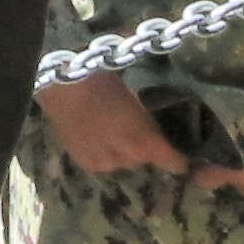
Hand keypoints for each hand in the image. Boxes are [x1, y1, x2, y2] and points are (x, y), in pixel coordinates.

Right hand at [34, 75, 191, 176]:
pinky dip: (101, 152)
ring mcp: (106, 163)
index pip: (175, 164)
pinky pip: (102, 161)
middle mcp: (130, 158)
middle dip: (142, 147)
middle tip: (133, 127)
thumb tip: (167, 121)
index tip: (182, 154)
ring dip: (120, 150)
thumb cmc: (103, 80)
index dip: (179, 158)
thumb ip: (151, 117)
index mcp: (147, 142)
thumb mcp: (137, 97)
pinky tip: (92, 134)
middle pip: (145, 159)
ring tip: (109, 129)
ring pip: (123, 161)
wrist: (61, 86)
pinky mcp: (86, 163)